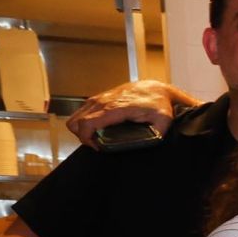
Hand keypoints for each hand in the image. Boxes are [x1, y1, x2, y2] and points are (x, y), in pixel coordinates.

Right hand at [66, 81, 191, 146]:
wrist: (155, 89)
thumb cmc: (158, 104)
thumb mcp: (162, 120)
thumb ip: (158, 133)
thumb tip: (152, 141)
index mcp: (114, 108)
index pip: (87, 123)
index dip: (86, 139)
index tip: (97, 147)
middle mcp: (102, 101)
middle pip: (75, 122)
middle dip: (82, 136)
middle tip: (95, 144)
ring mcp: (98, 99)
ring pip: (75, 117)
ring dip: (81, 130)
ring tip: (95, 138)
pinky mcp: (98, 98)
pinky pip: (81, 112)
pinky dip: (84, 122)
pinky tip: (97, 129)